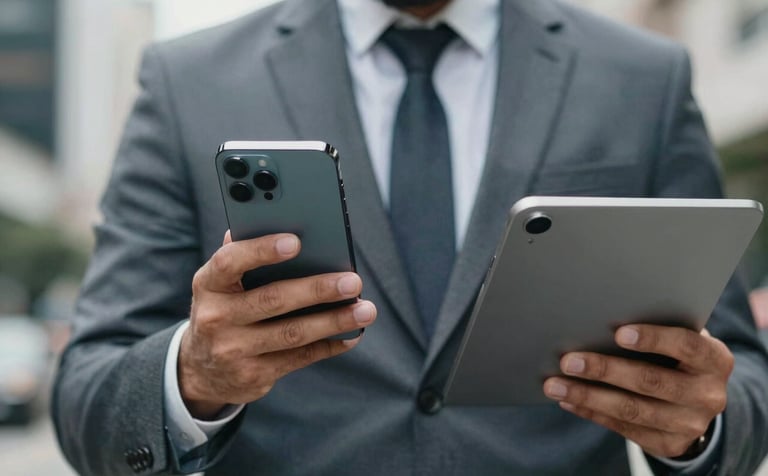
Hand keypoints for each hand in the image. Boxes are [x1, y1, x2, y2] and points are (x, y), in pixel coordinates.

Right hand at [179, 231, 375, 418]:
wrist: (201, 369)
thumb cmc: (224, 309)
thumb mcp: (221, 283)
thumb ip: (243, 254)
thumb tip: (274, 221)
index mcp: (208, 284)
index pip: (230, 262)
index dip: (261, 250)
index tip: (296, 241)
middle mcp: (216, 318)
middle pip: (272, 300)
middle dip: (317, 289)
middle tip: (353, 281)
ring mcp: (233, 350)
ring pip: (292, 333)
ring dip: (334, 321)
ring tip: (365, 309)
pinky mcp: (254, 375)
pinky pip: (300, 358)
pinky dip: (330, 344)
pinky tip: (352, 333)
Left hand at [543, 325, 733, 457]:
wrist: (698, 400)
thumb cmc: (677, 355)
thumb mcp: (679, 338)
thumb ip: (656, 327)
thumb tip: (600, 316)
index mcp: (715, 359)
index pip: (686, 345)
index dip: (653, 339)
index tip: (617, 333)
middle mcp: (708, 395)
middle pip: (651, 381)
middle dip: (605, 370)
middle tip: (568, 361)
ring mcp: (690, 424)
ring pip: (632, 409)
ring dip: (588, 396)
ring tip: (555, 384)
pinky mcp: (669, 444)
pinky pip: (624, 428)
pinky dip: (591, 412)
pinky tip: (568, 400)